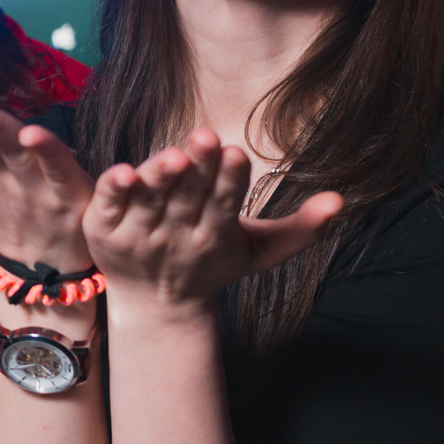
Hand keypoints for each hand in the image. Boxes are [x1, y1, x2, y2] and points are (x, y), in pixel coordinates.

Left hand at [84, 130, 341, 313]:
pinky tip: (122, 170)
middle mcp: (176, 236)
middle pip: (188, 199)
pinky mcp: (104, 231)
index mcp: (215, 236)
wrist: (155, 306)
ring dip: (159, 179)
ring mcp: (138, 235)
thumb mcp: (259, 252)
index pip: (224, 205)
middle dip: (198, 169)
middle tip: (206, 137)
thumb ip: (300, 229)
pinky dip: (113, 192)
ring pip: (149, 203)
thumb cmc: (213, 265)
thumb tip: (340, 201)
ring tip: (171, 155)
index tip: (237, 154)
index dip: (230, 181)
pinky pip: (108, 208)